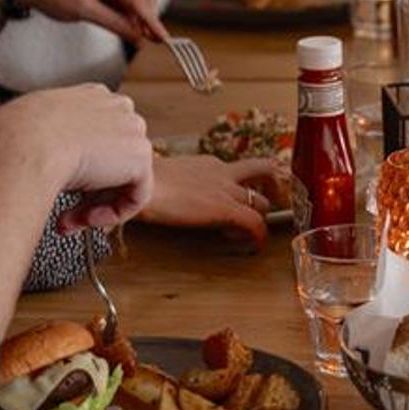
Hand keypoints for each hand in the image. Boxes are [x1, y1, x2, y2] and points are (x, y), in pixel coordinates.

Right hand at [0, 84, 154, 232]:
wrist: (23, 145)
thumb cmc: (16, 138)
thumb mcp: (33, 128)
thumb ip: (51, 139)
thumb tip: (48, 158)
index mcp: (92, 96)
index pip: (101, 138)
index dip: (84, 170)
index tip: (61, 186)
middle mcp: (117, 108)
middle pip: (115, 160)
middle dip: (90, 193)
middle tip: (65, 213)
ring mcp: (132, 129)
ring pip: (124, 180)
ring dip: (95, 206)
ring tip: (68, 220)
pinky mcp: (141, 157)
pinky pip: (136, 196)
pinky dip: (112, 215)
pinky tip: (84, 219)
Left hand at [12, 0, 165, 43]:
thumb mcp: (83, 10)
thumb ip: (113, 23)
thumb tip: (137, 36)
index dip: (152, 20)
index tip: (164, 37)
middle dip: (150, 20)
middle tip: (154, 42)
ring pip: (139, 3)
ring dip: (141, 21)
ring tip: (143, 40)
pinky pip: (127, 6)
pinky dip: (131, 19)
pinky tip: (132, 32)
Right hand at [139, 155, 284, 246]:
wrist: (141, 184)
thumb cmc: (141, 182)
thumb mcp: (162, 176)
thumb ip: (173, 183)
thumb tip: (163, 195)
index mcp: (207, 164)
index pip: (237, 170)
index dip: (241, 186)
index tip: (235, 199)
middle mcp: (222, 172)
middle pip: (262, 173)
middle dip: (267, 191)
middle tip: (262, 209)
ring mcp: (226, 190)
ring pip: (262, 202)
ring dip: (261, 218)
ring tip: (251, 232)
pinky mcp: (226, 209)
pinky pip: (255, 223)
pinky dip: (259, 236)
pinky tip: (255, 245)